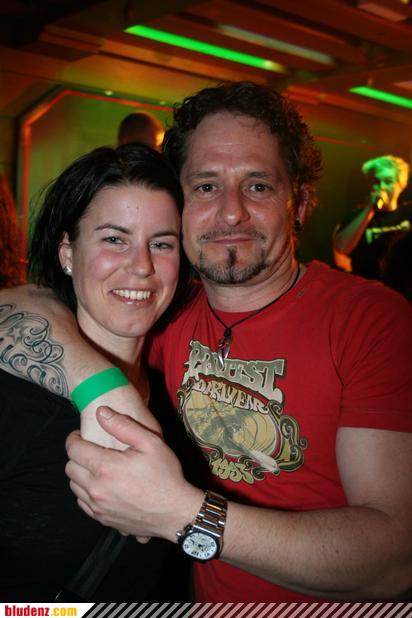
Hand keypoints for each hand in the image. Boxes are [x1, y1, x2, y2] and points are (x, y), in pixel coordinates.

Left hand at [66, 406, 202, 540]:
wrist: (175, 513)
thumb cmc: (165, 476)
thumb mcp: (151, 442)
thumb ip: (123, 425)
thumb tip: (101, 411)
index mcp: (105, 467)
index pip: (73, 449)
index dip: (74, 438)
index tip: (80, 435)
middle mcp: (96, 489)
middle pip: (70, 468)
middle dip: (77, 455)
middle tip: (91, 449)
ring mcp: (98, 507)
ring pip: (74, 487)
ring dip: (81, 474)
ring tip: (97, 466)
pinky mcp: (102, 519)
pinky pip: (83, 502)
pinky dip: (87, 491)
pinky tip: (103, 485)